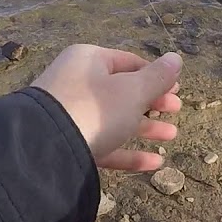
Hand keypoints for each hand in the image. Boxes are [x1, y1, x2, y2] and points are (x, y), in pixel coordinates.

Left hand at [33, 45, 182, 171]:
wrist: (44, 148)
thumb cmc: (94, 108)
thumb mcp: (132, 91)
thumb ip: (157, 77)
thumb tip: (175, 58)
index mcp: (89, 61)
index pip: (129, 62)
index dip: (155, 75)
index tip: (176, 89)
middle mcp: (77, 84)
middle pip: (122, 91)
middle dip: (152, 101)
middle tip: (176, 110)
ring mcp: (71, 116)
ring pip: (115, 119)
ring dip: (145, 127)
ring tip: (171, 135)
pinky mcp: (69, 145)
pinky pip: (105, 145)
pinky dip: (129, 153)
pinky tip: (154, 163)